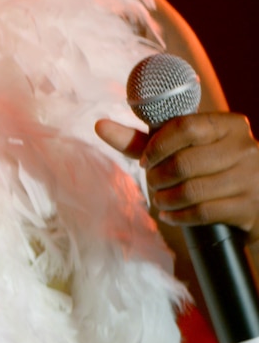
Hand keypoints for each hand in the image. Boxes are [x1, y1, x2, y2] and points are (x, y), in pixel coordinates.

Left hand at [97, 110, 258, 235]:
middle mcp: (246, 148)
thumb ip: (142, 141)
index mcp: (229, 126)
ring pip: (192, 190)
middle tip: (152, 183)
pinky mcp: (249, 208)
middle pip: (184, 162)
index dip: (156, 146)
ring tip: (161, 199)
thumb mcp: (182, 150)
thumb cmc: (208, 169)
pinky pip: (203, 212)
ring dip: (165, 198)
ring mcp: (251, 179)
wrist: (253, 202)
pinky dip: (178, 216)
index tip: (145, 161)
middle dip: (157, 177)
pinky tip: (170, 215)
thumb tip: (99, 126)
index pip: (184, 127)